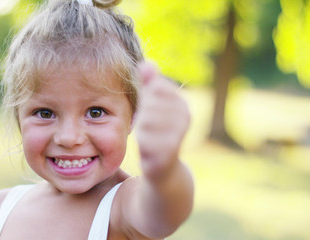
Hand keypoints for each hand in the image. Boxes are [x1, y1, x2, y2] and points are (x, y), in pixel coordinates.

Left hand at [135, 62, 189, 179]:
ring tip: (149, 140)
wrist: (164, 169)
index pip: (155, 87)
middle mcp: (185, 116)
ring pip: (145, 122)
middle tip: (149, 130)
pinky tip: (149, 151)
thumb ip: (150, 85)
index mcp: (182, 103)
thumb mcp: (152, 107)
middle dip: (142, 117)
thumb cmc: (156, 134)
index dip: (146, 101)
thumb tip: (146, 64)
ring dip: (142, 132)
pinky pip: (146, 141)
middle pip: (148, 104)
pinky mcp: (171, 152)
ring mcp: (179, 133)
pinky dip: (144, 146)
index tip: (150, 113)